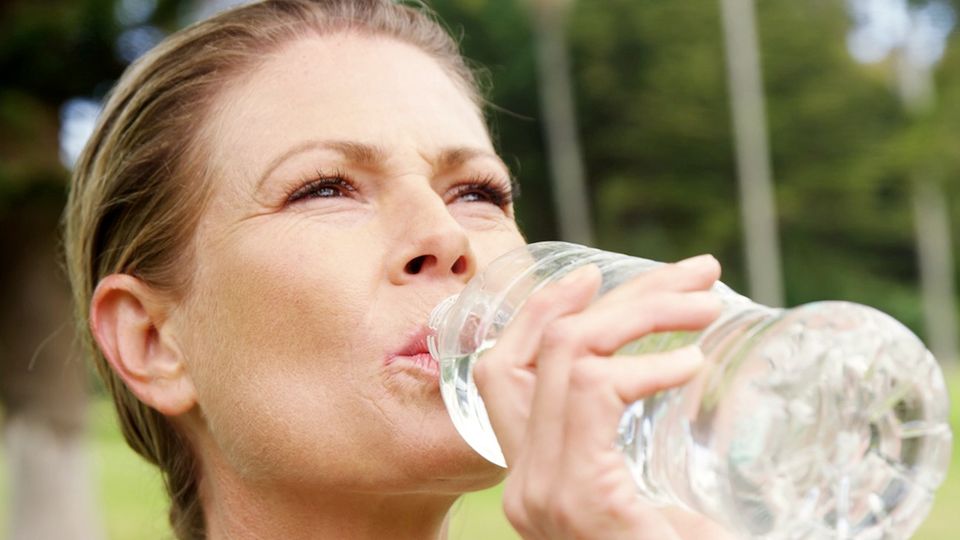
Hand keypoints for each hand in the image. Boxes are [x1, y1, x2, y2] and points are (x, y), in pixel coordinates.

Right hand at [473, 254, 728, 539]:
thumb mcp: (641, 496)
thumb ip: (626, 444)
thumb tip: (678, 363)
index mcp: (532, 475)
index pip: (503, 369)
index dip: (538, 311)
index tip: (591, 274)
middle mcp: (523, 481)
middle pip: (541, 348)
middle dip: (619, 296)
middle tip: (697, 274)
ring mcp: (543, 492)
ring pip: (567, 354)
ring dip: (641, 314)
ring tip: (709, 309)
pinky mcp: (580, 498)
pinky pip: (592, 392)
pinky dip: (645, 366)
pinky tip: (690, 367)